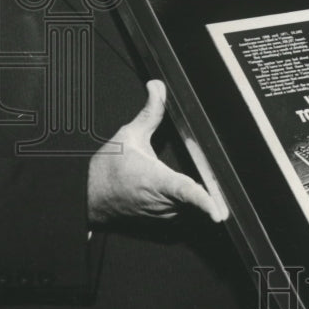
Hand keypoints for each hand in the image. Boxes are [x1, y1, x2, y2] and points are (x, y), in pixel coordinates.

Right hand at [87, 80, 225, 224]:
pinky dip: (192, 203)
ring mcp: (163, 215)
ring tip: (200, 186)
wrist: (87, 197)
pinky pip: (185, 212)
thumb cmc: (105, 171)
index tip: (218, 212)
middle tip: (222, 184)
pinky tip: (192, 193)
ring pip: (193, 206)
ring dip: (201, 196)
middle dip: (211, 189)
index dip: (203, 201)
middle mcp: (162, 202)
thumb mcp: (129, 135)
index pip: (185, 192)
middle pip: (198, 197)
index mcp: (156, 181)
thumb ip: (151, 111)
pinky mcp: (164, 221)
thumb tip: (158, 87)